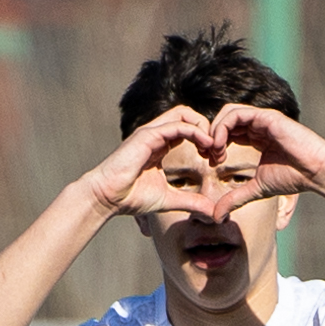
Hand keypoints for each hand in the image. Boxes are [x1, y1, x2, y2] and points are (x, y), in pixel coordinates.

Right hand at [83, 107, 220, 219]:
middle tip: (217, 151)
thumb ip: (191, 202)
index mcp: (161, 145)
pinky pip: (176, 125)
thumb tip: (212, 212)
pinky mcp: (147, 135)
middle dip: (207, 128)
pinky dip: (195, 131)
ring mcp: (151, 132)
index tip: (215, 159)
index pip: (188, 129)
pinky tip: (205, 145)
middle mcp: (156, 135)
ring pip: (183, 113)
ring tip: (213, 147)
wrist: (107, 197)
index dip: (205, 140)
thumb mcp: (169, 200)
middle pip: (188, 115)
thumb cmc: (131, 197)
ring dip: (203, 127)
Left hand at [205, 103, 324, 218]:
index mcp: (256, 137)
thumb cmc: (292, 178)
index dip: (214, 144)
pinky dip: (224, 126)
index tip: (211, 163)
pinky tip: (221, 145)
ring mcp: (262, 119)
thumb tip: (217, 217)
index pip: (228, 131)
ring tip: (214, 152)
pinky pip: (238, 114)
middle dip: (211, 136)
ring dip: (215, 130)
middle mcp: (258, 125)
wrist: (314, 171)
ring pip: (228, 113)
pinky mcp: (266, 117)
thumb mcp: (256, 189)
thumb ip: (236, 199)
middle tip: (208, 156)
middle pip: (224, 120)